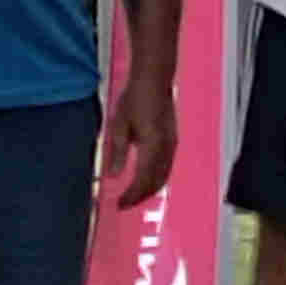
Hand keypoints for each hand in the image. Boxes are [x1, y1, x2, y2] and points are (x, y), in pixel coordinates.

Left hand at [103, 66, 178, 207]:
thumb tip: (112, 177)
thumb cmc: (135, 99)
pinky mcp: (173, 141)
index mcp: (152, 145)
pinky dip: (156, 179)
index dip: (131, 195)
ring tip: (133, 195)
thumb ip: (117, 153)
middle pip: (155, 183)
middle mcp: (166, 148)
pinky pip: (167, 167)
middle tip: (123, 204)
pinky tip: (145, 180)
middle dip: (140, 197)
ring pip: (163, 177)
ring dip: (149, 190)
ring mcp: (172, 145)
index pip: (142, 180)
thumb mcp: (118, 125)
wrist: (154, 80)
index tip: (118, 204)